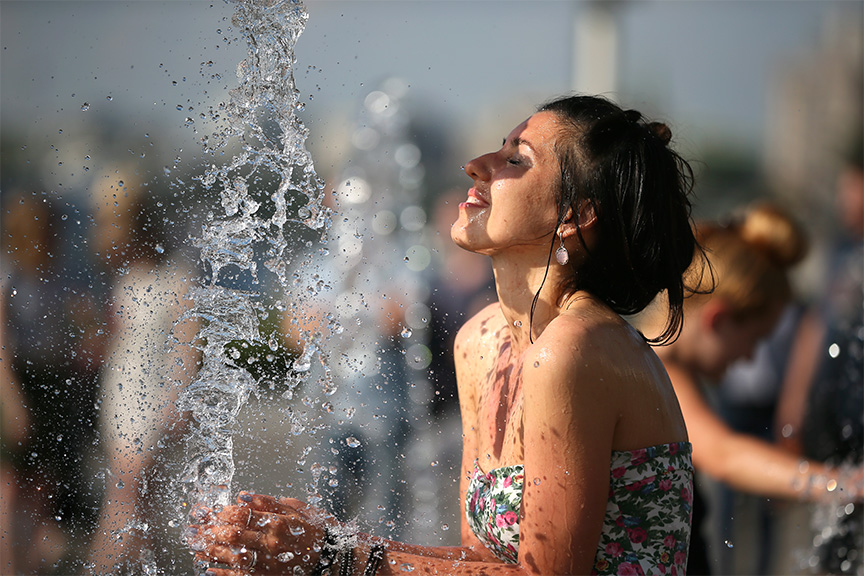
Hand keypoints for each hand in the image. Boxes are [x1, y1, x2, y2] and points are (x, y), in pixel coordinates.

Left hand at [189, 492, 328, 574]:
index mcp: (277, 522)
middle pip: (232, 535)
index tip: (209, 511)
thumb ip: (268, 502)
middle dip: (209, 531)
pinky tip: (208, 568)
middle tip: (192, 529)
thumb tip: (243, 497)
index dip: (220, 513)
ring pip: (232, 556)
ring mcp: (268, 563)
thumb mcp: (295, 508)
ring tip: (195, 546)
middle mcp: (271, 543)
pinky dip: (221, 573)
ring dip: (210, 551)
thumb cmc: (313, 530)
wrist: (330, 558)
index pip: (241, 515)